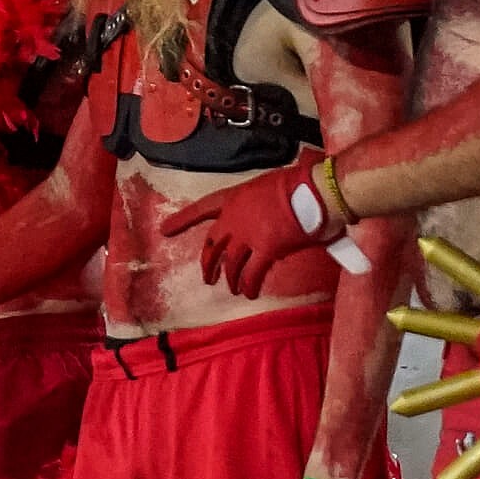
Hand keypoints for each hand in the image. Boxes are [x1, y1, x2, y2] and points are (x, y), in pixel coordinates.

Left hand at [160, 155, 335, 299]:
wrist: (313, 190)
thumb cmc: (297, 184)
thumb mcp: (267, 189)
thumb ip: (259, 208)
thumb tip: (269, 229)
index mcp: (234, 197)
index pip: (202, 208)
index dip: (183, 220)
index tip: (165, 231)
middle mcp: (234, 217)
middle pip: (213, 244)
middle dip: (209, 263)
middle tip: (208, 277)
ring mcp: (247, 234)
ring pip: (231, 263)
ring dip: (230, 278)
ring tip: (232, 289)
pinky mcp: (265, 249)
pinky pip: (252, 274)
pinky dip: (249, 286)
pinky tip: (249, 294)